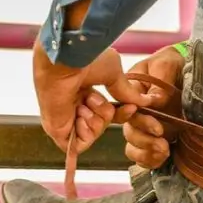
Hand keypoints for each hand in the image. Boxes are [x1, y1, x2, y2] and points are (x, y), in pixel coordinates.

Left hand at [33, 39, 151, 153]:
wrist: (66, 59)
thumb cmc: (86, 58)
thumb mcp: (115, 74)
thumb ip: (127, 92)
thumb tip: (144, 102)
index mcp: (84, 88)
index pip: (107, 111)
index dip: (121, 113)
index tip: (131, 108)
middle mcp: (72, 103)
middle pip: (100, 123)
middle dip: (105, 114)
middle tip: (94, 98)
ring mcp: (63, 117)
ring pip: (92, 134)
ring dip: (95, 120)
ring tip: (84, 103)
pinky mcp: (57, 129)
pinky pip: (78, 145)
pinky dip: (86, 134)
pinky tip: (81, 116)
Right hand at [123, 45, 185, 168]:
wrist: (191, 72)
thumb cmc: (176, 63)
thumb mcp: (168, 63)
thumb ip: (160, 78)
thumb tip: (155, 100)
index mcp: (133, 92)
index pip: (126, 110)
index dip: (136, 119)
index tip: (154, 122)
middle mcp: (136, 112)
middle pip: (129, 132)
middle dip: (144, 139)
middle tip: (162, 138)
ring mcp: (145, 128)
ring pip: (133, 147)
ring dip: (146, 153)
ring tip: (164, 151)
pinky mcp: (156, 139)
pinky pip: (144, 157)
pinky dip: (150, 161)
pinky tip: (163, 157)